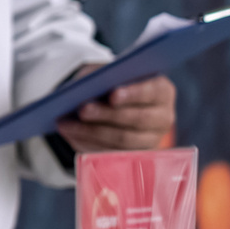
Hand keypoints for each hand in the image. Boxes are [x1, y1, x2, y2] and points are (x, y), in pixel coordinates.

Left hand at [57, 69, 175, 153]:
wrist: (114, 101)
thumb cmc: (112, 82)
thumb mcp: (108, 73)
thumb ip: (102, 76)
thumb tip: (82, 89)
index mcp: (162, 91)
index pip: (152, 92)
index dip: (134, 94)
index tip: (112, 95)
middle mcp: (162, 117)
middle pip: (138, 119)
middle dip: (108, 115)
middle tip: (83, 110)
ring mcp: (151, 139)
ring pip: (123, 140)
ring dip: (92, 132)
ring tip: (67, 124)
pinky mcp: (134, 155)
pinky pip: (111, 153)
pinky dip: (87, 143)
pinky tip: (69, 134)